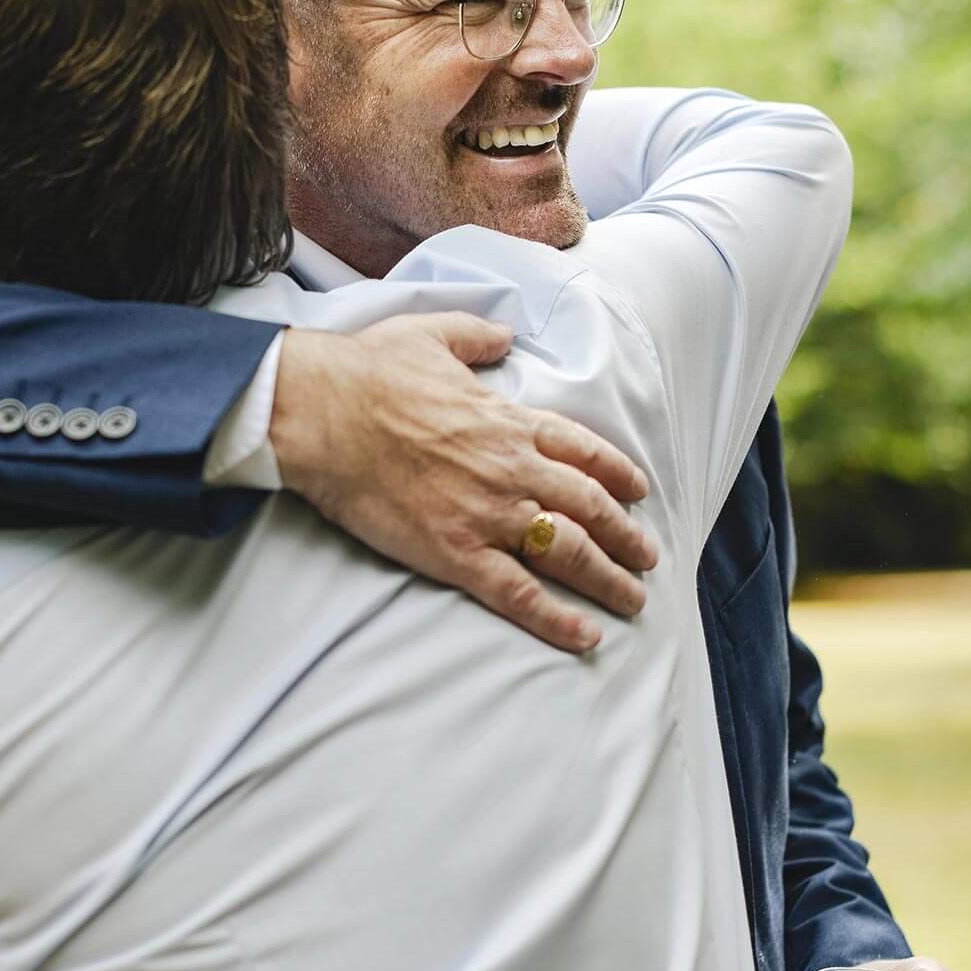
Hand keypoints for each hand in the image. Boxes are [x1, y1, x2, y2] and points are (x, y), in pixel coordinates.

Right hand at [269, 315, 657, 653]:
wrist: (323, 413)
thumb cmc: (370, 372)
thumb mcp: (433, 333)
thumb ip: (476, 336)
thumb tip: (502, 336)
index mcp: (510, 420)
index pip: (584, 451)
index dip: (619, 475)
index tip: (639, 492)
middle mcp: (514, 469)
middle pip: (591, 508)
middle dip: (627, 537)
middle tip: (647, 557)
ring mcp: (489, 514)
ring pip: (570, 553)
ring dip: (609, 579)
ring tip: (633, 600)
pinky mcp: (457, 553)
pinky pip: (521, 594)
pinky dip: (558, 619)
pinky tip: (586, 637)